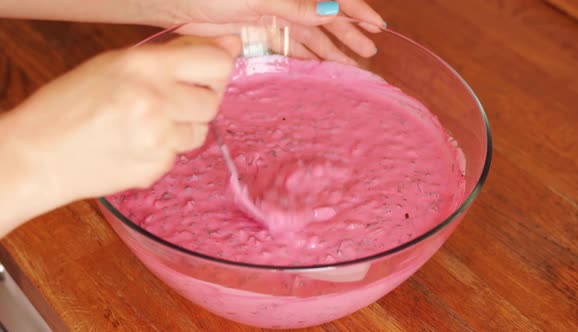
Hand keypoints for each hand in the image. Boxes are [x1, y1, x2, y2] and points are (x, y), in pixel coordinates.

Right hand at [0, 36, 240, 204]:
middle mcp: (156, 100)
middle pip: (213, 100)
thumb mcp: (115, 64)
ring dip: (182, 126)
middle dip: (197, 99)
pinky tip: (135, 145)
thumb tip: (229, 46)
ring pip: (200, 131)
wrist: (37, 155)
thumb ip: (175, 55)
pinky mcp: (156, 167)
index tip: (210, 70)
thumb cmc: (68, 105)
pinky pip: (178, 155)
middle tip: (169, 99)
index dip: (217, 66)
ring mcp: (158, 137)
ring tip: (145, 124)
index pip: (217, 62)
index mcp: (143, 65)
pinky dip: (164, 150)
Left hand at [152, 0, 385, 63]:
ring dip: (331, 51)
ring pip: (310, 37)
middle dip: (349, 34)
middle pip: (325, 19)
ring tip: (352, 67)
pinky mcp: (260, 34)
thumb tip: (332, 10)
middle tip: (369, 51)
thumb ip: (296, 5)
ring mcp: (274, 18)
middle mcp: (287, 2)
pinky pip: (290, 48)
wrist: (178, 3)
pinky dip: (307, 58)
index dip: (357, 10)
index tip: (376, 26)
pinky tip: (322, 69)